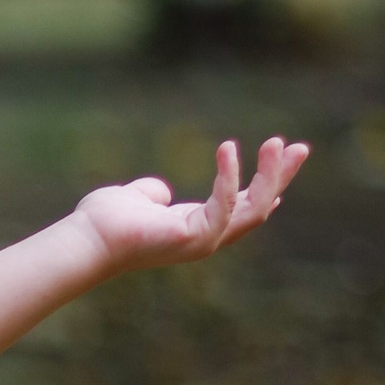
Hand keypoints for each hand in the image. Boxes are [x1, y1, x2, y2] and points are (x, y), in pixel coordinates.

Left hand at [76, 137, 307, 272]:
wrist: (84, 242)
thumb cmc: (103, 223)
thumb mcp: (135, 198)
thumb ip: (151, 193)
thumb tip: (160, 190)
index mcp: (195, 226)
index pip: (241, 207)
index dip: (266, 185)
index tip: (286, 160)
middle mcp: (205, 237)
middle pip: (258, 208)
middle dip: (280, 177)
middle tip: (300, 146)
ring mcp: (203, 241)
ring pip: (253, 209)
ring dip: (270, 176)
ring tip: (277, 142)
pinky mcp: (194, 238)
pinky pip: (223, 204)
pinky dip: (229, 176)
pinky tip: (228, 148)